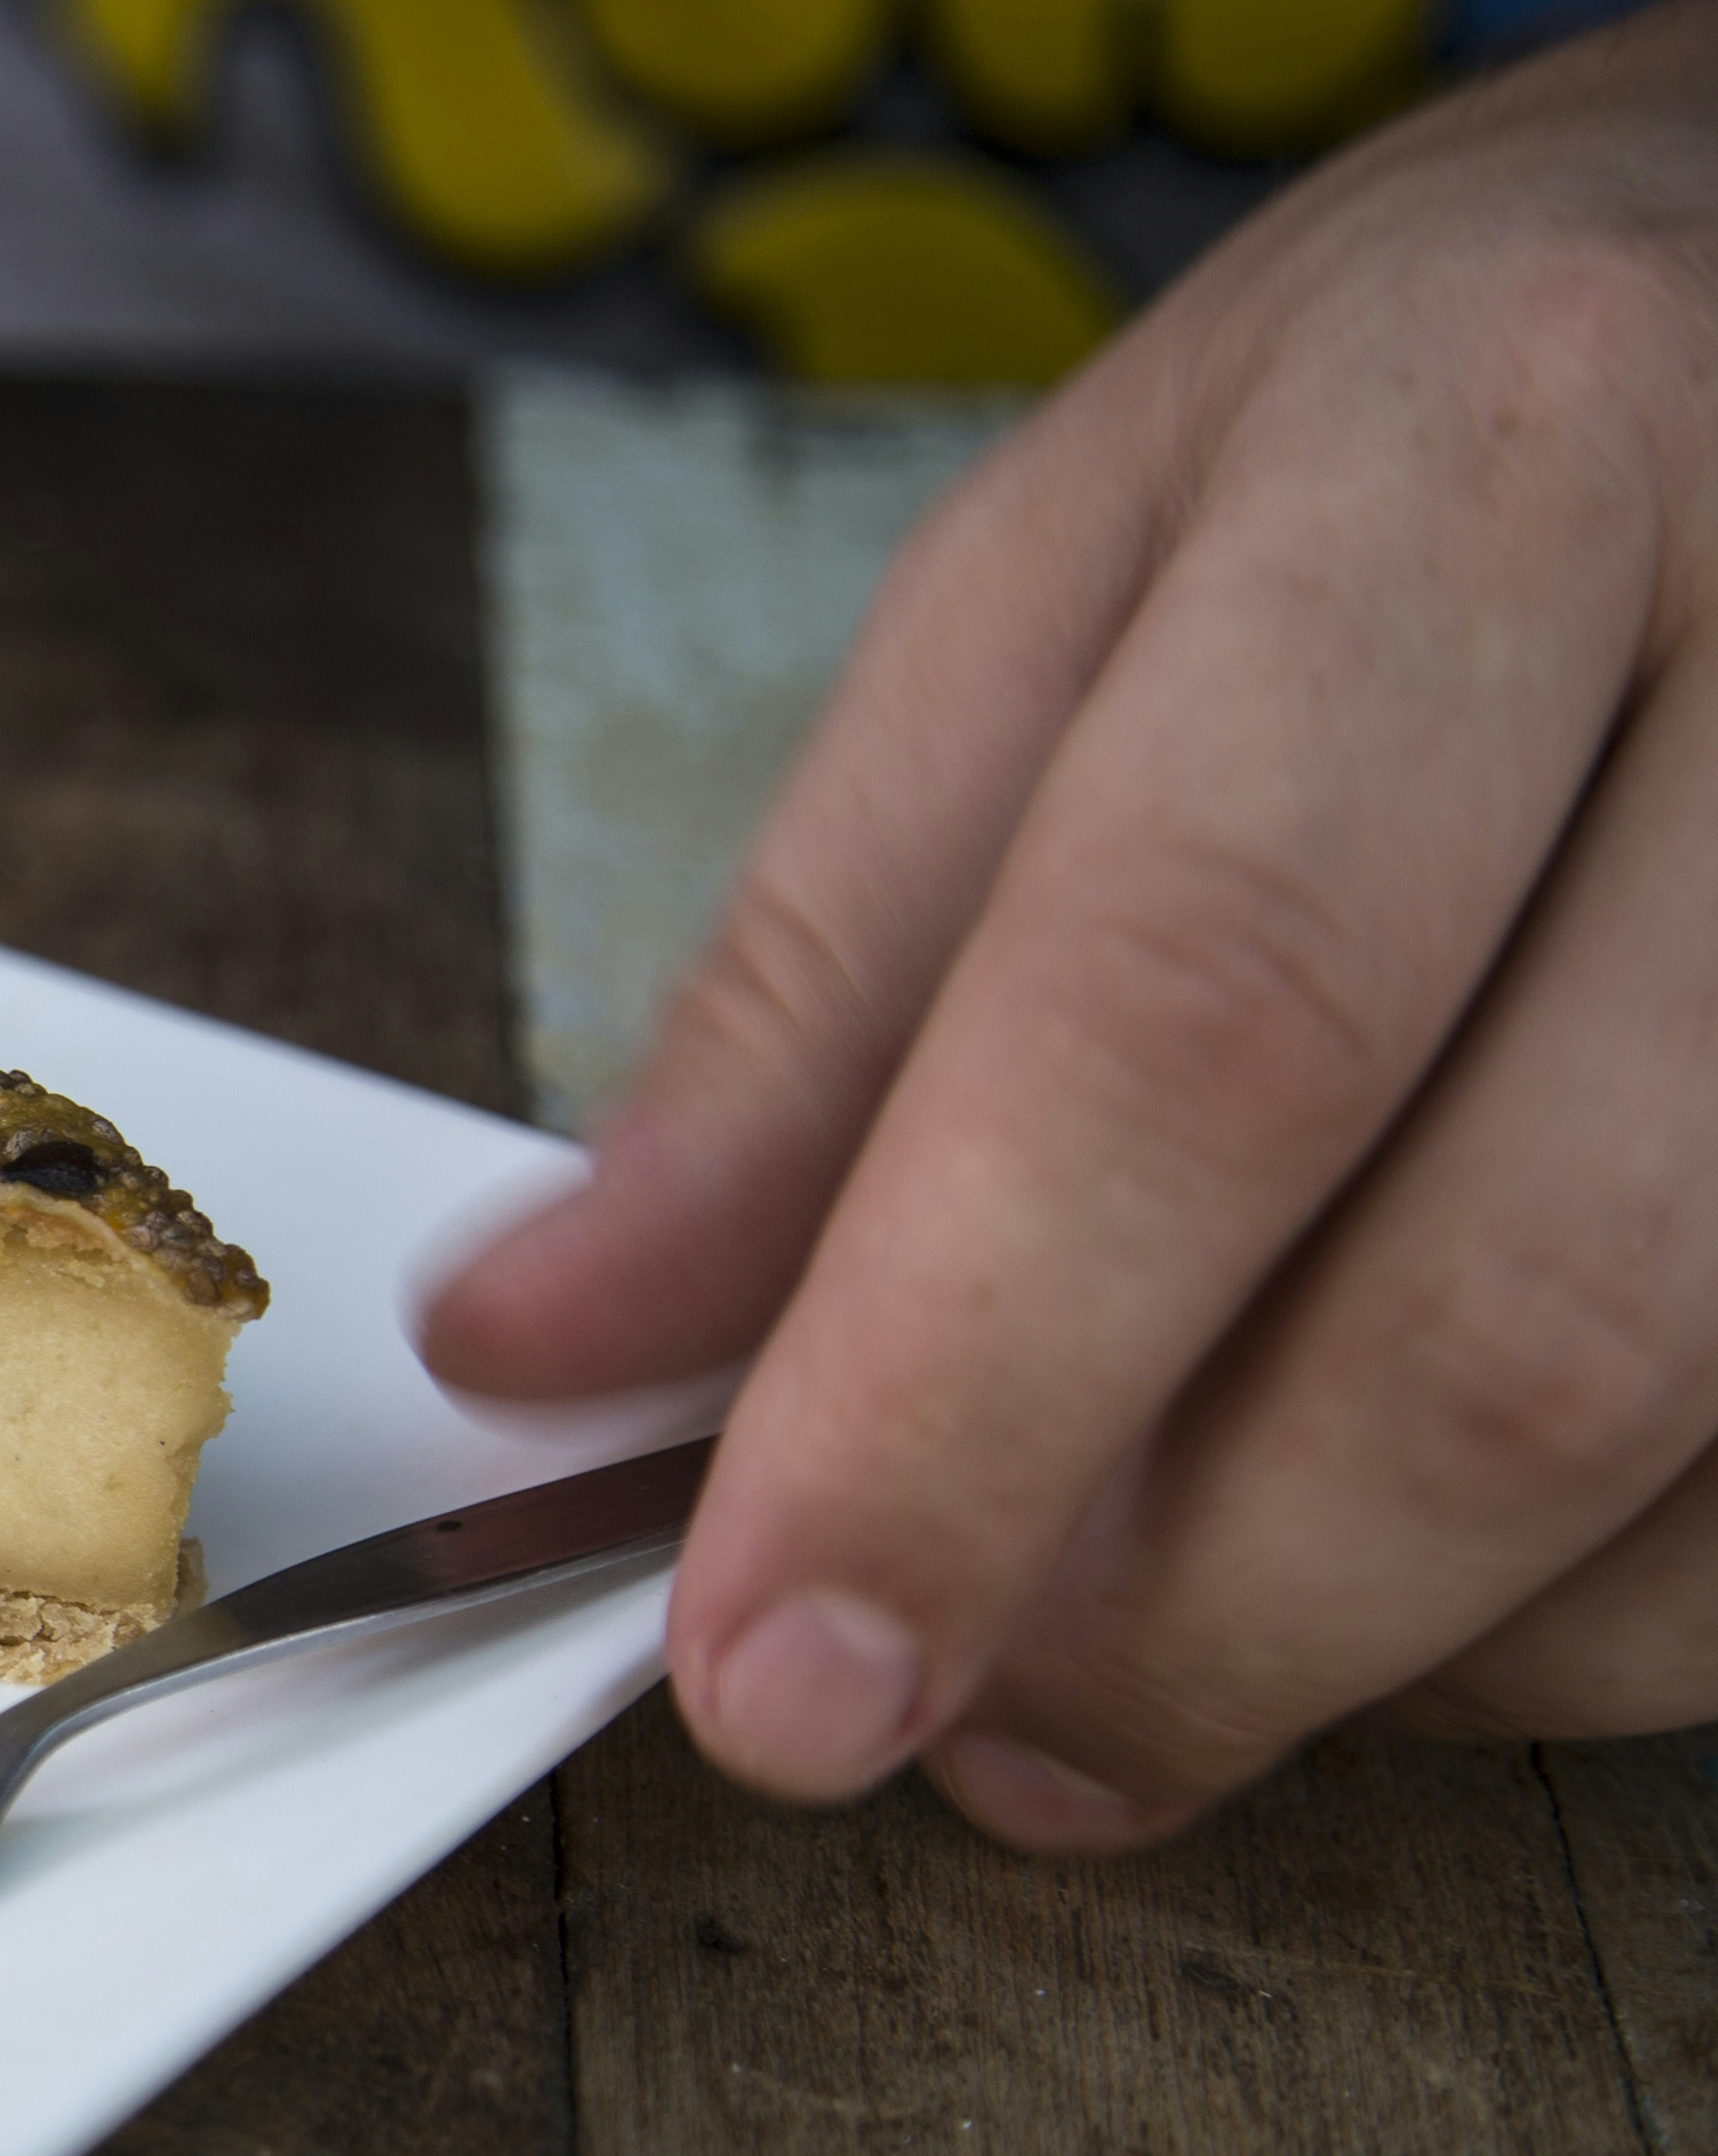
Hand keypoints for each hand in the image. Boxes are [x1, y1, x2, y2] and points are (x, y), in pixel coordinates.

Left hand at [419, 0, 1717, 1848]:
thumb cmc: (1441, 430)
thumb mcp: (1070, 580)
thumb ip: (819, 985)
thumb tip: (551, 1348)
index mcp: (1497, 453)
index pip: (1196, 1007)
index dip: (957, 1388)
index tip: (764, 1665)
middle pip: (1510, 1300)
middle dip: (1171, 1611)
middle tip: (934, 1725)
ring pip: (1694, 1459)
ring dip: (1364, 1654)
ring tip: (1114, 1668)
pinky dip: (1567, 1622)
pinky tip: (1390, 1579)